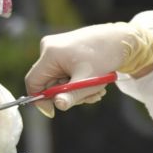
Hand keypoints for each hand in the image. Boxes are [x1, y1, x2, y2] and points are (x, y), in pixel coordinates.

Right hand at [25, 21, 152, 116]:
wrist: (119, 40)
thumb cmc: (104, 57)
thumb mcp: (87, 81)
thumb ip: (71, 95)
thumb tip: (57, 106)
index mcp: (50, 53)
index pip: (33, 82)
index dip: (41, 100)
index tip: (53, 112)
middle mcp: (49, 49)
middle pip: (49, 83)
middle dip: (69, 95)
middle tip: (90, 97)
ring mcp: (56, 49)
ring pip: (60, 81)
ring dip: (78, 91)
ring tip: (98, 90)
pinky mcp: (64, 51)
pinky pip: (65, 74)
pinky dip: (79, 82)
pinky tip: (95, 83)